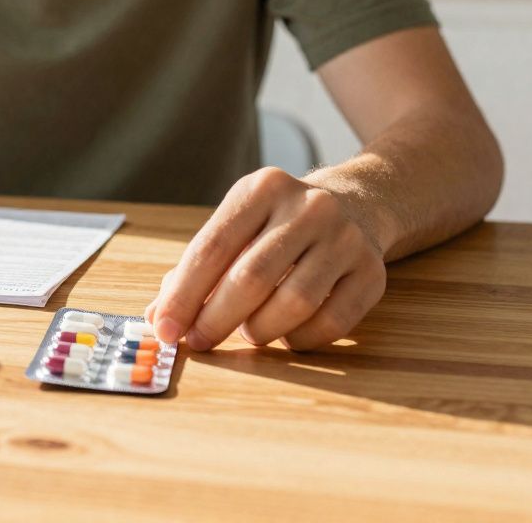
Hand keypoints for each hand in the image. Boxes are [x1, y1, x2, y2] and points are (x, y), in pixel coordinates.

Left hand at [147, 167, 386, 350]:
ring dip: (261, 329)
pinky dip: (301, 339)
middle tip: (199, 342)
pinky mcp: (373, 271)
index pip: (212, 248)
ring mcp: (346, 238)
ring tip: (249, 331)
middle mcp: (308, 207)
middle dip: (216, 319)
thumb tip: (157, 318)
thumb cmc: (274, 228)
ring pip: (294, 302)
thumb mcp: (235, 230)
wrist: (354, 205)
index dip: (184, 295)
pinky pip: (332, 322)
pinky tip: (287, 334)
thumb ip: (192, 272)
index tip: (165, 329)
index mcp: (261, 189)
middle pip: (252, 278)